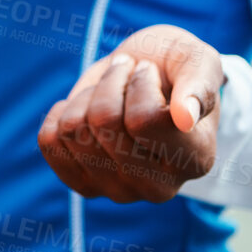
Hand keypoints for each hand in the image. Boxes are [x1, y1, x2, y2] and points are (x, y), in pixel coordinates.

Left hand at [37, 24, 225, 202]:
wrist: (150, 79)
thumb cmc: (178, 68)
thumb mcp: (198, 60)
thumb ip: (201, 83)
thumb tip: (184, 117)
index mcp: (196, 159)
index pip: (143, 119)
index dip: (139, 81)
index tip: (149, 72)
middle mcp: (160, 187)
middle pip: (103, 122)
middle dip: (111, 82)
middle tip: (128, 76)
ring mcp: (119, 192)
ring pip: (73, 127)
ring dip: (88, 95)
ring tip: (111, 93)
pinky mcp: (85, 186)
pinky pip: (50, 141)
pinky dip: (63, 112)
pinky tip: (87, 110)